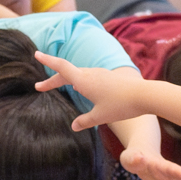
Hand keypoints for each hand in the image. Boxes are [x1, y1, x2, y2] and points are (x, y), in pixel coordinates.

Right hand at [32, 52, 155, 127]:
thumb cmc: (121, 106)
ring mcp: (100, 74)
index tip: (36, 53)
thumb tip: (73, 126)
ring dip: (65, 79)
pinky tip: (80, 86)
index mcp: (84, 81)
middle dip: (52, 80)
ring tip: (56, 85)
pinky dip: (78, 80)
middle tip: (40, 87)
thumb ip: (85, 121)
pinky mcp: (108, 77)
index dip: (47, 60)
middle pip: (66, 73)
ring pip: (77, 74)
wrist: (144, 95)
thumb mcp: (100, 116)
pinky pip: (88, 77)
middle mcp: (90, 74)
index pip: (61, 68)